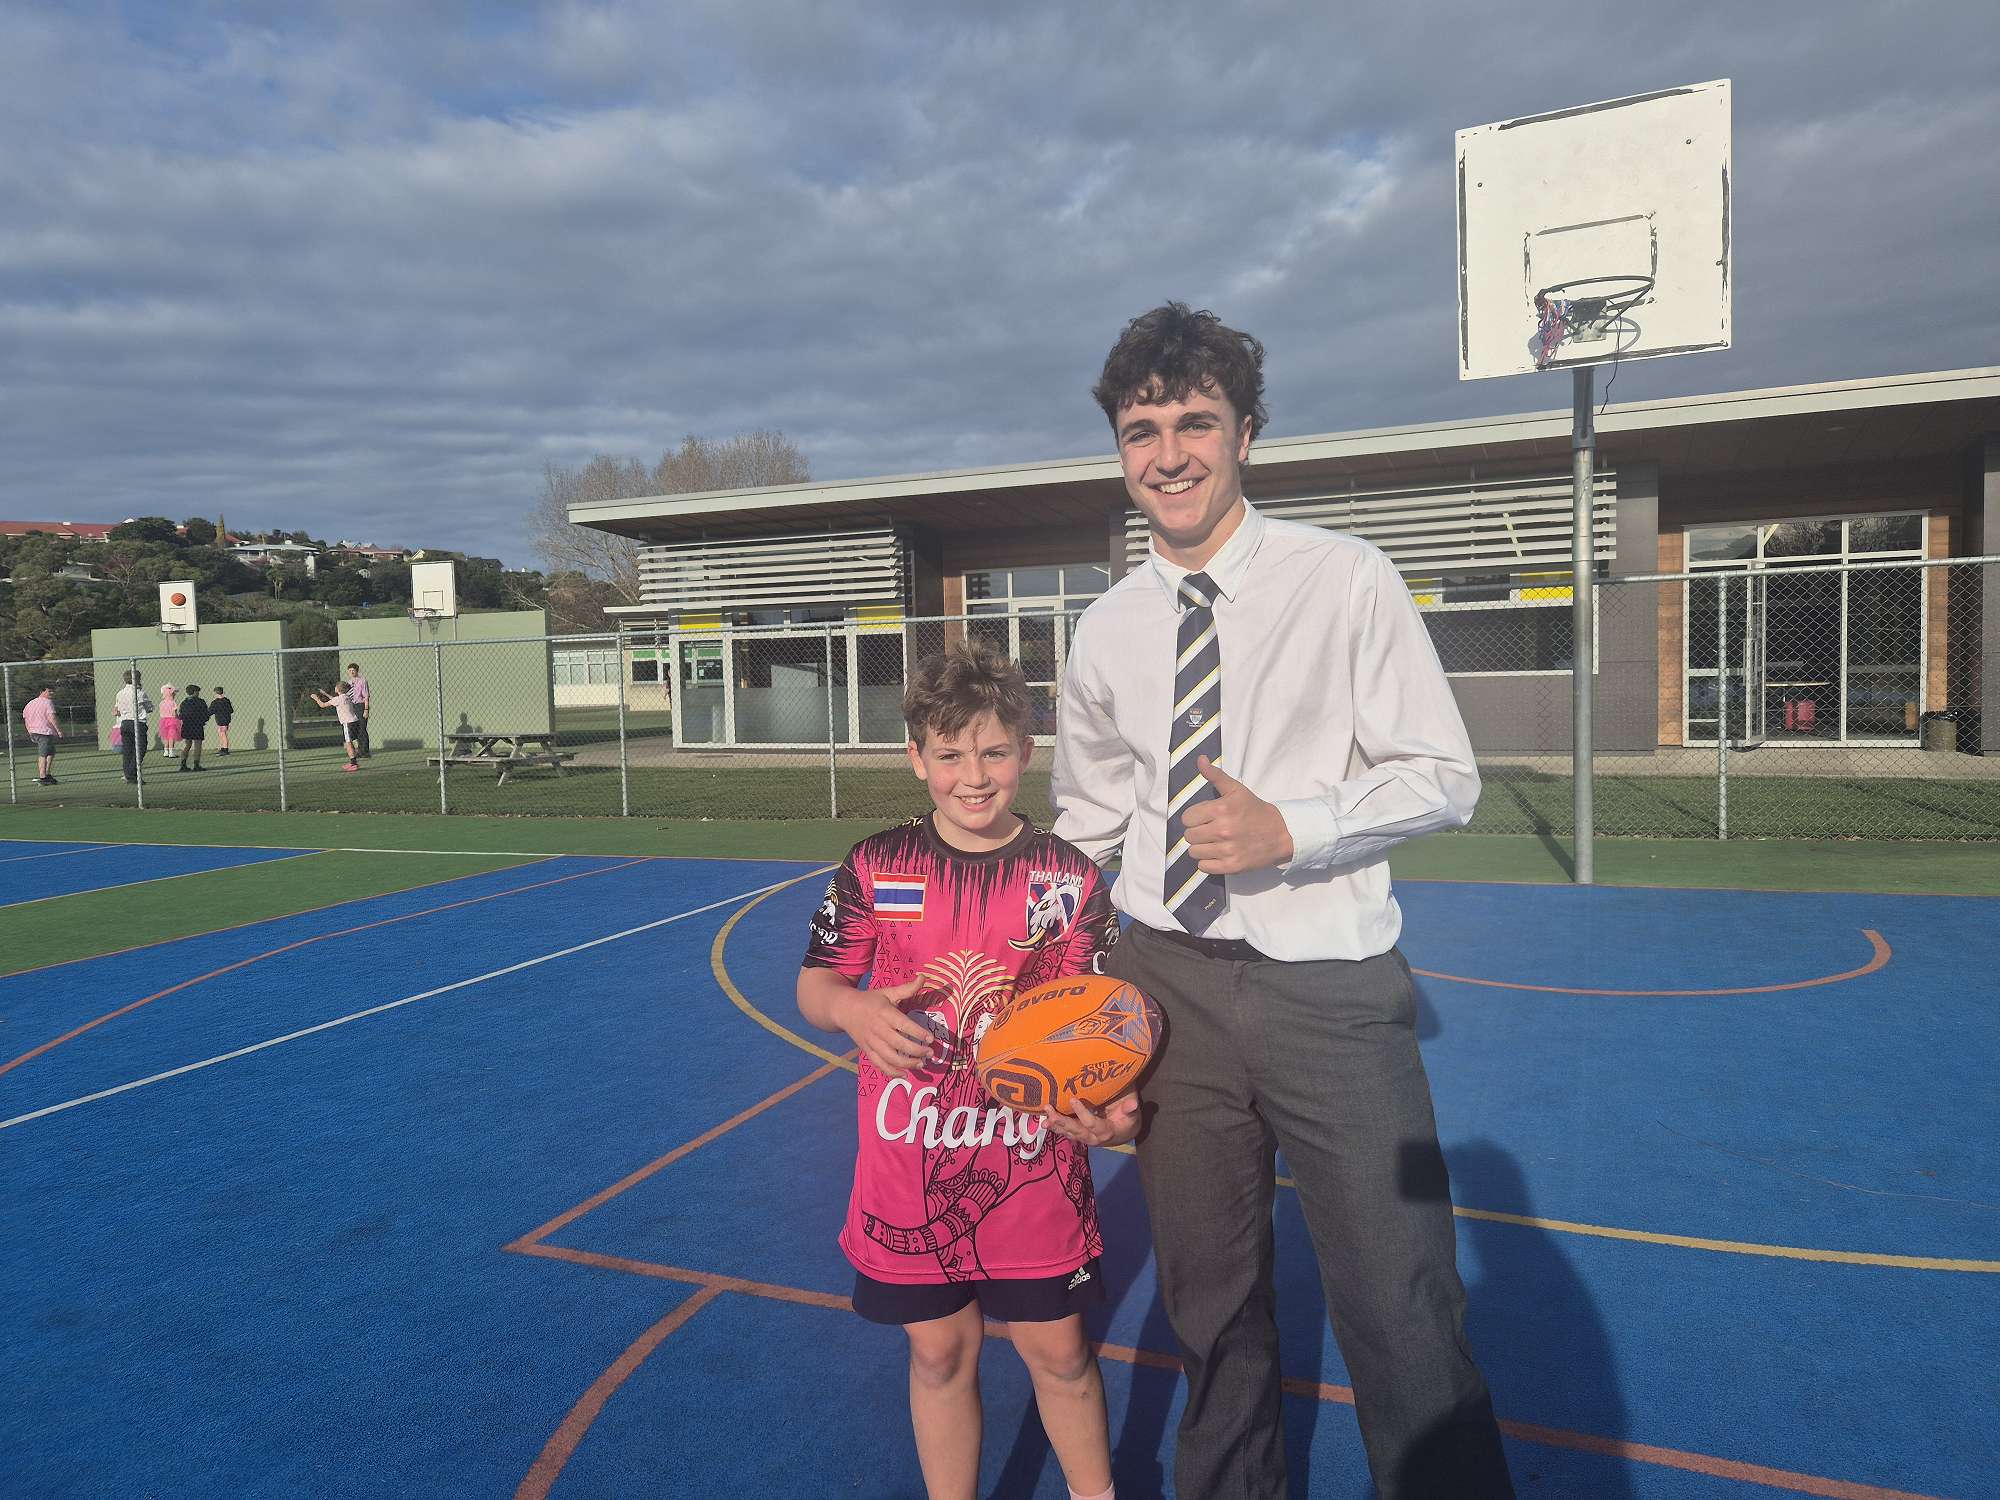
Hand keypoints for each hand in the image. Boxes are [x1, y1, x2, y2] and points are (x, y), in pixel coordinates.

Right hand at [839, 977, 941, 1079]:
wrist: (844, 1009)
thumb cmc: (870, 1000)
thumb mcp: (887, 992)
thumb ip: (907, 988)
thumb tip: (924, 977)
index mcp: (884, 1012)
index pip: (903, 1024)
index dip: (917, 1032)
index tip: (931, 1038)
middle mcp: (877, 1028)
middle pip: (898, 1043)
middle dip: (916, 1051)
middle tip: (930, 1053)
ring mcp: (871, 1042)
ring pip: (889, 1057)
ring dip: (906, 1063)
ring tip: (921, 1064)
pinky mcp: (866, 1051)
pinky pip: (879, 1064)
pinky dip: (891, 1072)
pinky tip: (905, 1075)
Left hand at [1042, 1092, 1141, 1146]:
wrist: (1125, 1132)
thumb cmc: (1128, 1118)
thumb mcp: (1132, 1113)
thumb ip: (1130, 1108)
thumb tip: (1132, 1104)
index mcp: (1106, 1131)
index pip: (1092, 1123)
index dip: (1082, 1112)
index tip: (1072, 1099)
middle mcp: (1093, 1138)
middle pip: (1076, 1131)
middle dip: (1062, 1122)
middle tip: (1049, 1113)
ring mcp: (1085, 1138)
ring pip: (1069, 1133)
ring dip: (1055, 1126)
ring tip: (1043, 1120)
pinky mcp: (1079, 1135)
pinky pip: (1066, 1132)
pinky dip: (1056, 1127)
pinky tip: (1046, 1122)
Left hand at [1180, 757, 1293, 873]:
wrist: (1280, 833)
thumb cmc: (1255, 811)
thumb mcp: (1236, 790)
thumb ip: (1215, 775)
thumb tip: (1200, 760)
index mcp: (1221, 809)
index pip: (1187, 818)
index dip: (1194, 817)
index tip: (1204, 818)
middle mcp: (1223, 830)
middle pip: (1189, 836)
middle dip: (1197, 832)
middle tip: (1210, 830)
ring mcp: (1227, 850)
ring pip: (1194, 852)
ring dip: (1201, 848)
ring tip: (1214, 842)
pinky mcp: (1232, 866)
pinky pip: (1204, 867)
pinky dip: (1208, 862)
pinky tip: (1218, 853)